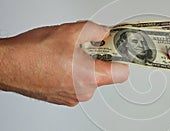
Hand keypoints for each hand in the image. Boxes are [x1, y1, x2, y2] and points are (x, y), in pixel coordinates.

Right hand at [0, 21, 128, 105]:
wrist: (7, 66)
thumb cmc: (32, 53)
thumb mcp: (70, 32)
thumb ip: (95, 30)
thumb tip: (104, 33)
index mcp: (90, 77)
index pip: (123, 73)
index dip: (121, 59)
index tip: (118, 50)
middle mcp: (84, 92)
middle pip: (105, 75)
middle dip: (99, 60)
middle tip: (87, 47)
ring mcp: (73, 98)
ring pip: (90, 79)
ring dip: (84, 66)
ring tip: (67, 55)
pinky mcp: (63, 98)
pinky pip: (77, 84)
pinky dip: (73, 73)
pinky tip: (60, 63)